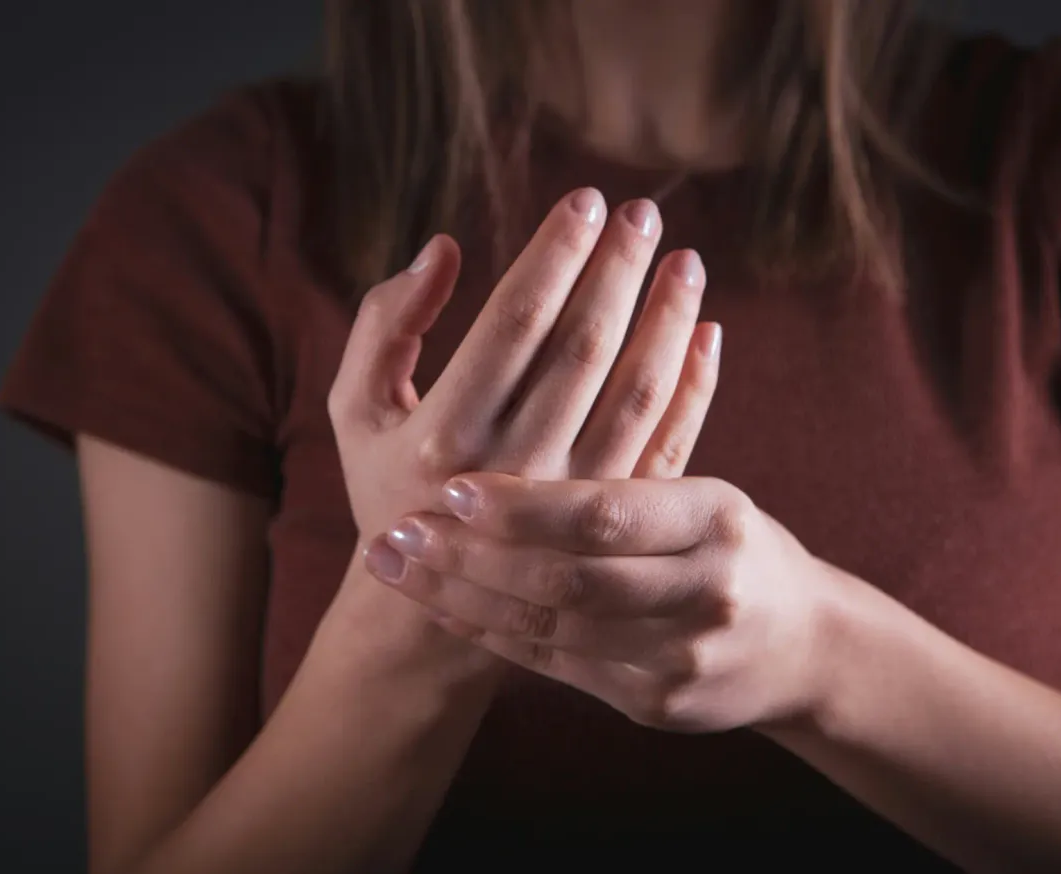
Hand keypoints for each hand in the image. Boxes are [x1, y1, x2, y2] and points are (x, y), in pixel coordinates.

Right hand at [322, 188, 720, 655]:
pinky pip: (668, 445)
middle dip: (618, 271)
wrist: (431, 605)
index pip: (514, 322)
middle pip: (584, 348)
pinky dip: (694, 387)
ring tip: (685, 259)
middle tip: (644, 213)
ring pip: (638, 393)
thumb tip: (443, 249)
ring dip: (667, 320)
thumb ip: (383, 326)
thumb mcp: (356, 410)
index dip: (555, 255)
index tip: (585, 201)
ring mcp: (573, 500)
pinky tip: (705, 331)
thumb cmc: (388, 486)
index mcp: (446, 433)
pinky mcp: (614, 524)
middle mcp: (516, 468)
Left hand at [366, 474, 851, 731]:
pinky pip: (553, 663)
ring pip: (550, 626)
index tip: (455, 486)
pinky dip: (489, 631)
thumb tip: (625, 323)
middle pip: (568, 578)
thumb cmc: (732, 543)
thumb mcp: (709, 487)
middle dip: (474, 555)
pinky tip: (437, 604)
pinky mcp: (652, 703)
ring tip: (394, 563)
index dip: (525, 505)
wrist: (801, 647)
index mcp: (716, 517)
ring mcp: (679, 657)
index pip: (605, 512)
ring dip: (462, 595)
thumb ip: (652, 432)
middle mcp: (703, 591)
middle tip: (399, 530)